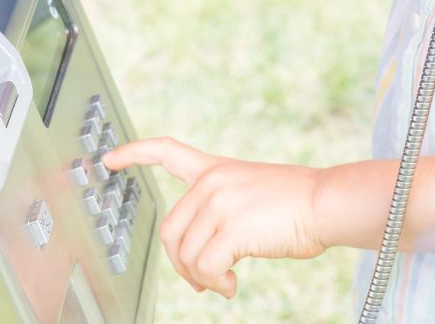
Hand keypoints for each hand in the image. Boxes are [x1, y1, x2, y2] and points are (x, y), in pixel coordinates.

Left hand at [103, 137, 325, 298]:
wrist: (324, 202)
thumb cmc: (294, 205)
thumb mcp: (249, 194)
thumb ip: (219, 211)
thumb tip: (196, 262)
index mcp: (215, 168)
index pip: (166, 150)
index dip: (134, 152)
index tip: (109, 158)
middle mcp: (212, 180)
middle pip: (170, 232)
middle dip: (182, 265)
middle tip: (206, 280)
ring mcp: (220, 201)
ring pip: (185, 255)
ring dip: (202, 279)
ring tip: (226, 281)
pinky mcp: (231, 226)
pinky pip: (205, 269)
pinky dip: (216, 285)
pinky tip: (233, 283)